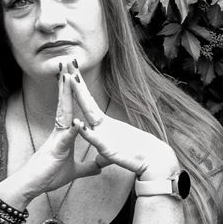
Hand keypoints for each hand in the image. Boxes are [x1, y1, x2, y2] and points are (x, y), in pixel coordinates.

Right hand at [0, 64, 102, 203]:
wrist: (32, 186)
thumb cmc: (49, 176)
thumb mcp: (74, 171)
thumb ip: (87, 167)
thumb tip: (100, 166)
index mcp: (64, 133)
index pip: (70, 107)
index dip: (73, 92)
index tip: (75, 75)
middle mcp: (59, 131)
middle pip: (65, 103)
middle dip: (67, 84)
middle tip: (69, 63)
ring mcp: (56, 139)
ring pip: (63, 114)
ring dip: (66, 97)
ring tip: (68, 79)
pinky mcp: (56, 151)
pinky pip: (65, 139)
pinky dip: (72, 131)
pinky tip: (77, 123)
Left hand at [65, 60, 178, 179]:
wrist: (154, 160)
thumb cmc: (135, 155)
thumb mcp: (114, 154)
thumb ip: (104, 155)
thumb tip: (98, 160)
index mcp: (103, 125)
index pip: (87, 103)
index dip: (77, 89)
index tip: (69, 73)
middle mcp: (103, 125)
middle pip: (86, 100)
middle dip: (77, 82)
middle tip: (68, 62)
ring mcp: (106, 134)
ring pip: (90, 112)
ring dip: (80, 96)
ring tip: (71, 79)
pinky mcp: (109, 149)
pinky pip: (95, 139)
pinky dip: (86, 132)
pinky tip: (77, 123)